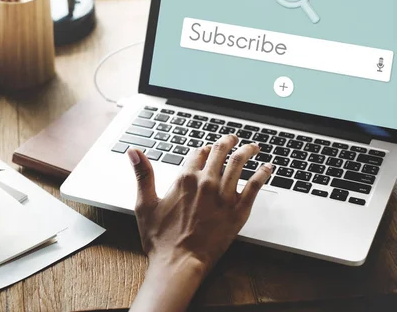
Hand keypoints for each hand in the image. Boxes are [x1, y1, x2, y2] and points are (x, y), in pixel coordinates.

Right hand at [128, 135, 271, 311]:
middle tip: (233, 139)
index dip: (202, 149)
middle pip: (220, 152)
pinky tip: (268, 168)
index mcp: (184, 179)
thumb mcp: (145, 203)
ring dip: (247, 151)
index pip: (197, 153)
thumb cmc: (160, 239)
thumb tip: (134, 151)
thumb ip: (143, 174)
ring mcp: (224, 196)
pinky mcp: (238, 211)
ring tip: (253, 147)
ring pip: (239, 163)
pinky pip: (255, 186)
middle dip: (227, 142)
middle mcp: (206, 183)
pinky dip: (262, 174)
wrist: (179, 263)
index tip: (206, 149)